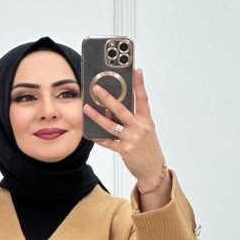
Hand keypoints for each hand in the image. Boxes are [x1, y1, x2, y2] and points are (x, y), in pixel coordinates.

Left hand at [83, 67, 166, 189]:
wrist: (152, 168)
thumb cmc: (148, 147)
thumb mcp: (147, 129)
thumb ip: (135, 118)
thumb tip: (118, 106)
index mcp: (146, 120)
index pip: (143, 98)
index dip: (140, 84)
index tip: (136, 71)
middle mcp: (139, 128)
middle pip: (121, 109)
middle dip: (108, 98)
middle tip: (97, 88)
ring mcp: (131, 139)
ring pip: (111, 125)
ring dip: (97, 116)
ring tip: (86, 108)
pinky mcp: (124, 150)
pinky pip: (108, 142)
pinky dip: (99, 138)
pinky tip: (91, 133)